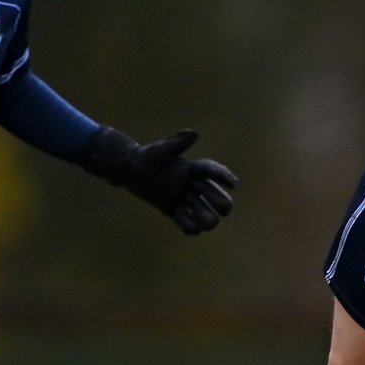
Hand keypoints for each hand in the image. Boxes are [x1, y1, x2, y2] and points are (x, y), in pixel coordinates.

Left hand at [82, 126, 236, 233]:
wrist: (130, 169)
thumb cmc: (147, 156)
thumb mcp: (162, 149)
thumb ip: (178, 143)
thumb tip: (193, 134)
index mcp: (191, 168)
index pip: (210, 171)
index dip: (223, 176)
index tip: (233, 183)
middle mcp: (191, 183)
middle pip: (212, 194)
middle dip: (220, 202)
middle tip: (224, 211)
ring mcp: (182, 197)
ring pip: (201, 210)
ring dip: (207, 218)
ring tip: (208, 224)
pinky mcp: (172, 209)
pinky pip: (184, 220)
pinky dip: (189, 226)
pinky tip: (191, 230)